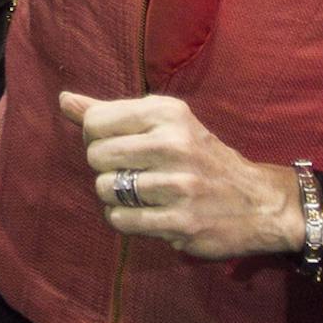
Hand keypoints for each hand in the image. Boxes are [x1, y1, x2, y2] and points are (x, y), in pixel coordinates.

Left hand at [61, 91, 303, 259]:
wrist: (258, 201)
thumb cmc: (199, 155)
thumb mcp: (163, 122)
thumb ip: (110, 112)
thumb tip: (63, 100)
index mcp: (167, 113)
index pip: (95, 122)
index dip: (96, 138)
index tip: (118, 145)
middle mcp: (173, 144)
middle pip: (96, 156)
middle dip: (105, 167)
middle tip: (129, 171)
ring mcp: (179, 185)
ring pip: (105, 189)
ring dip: (115, 196)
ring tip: (139, 193)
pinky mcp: (181, 222)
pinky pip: (121, 220)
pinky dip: (124, 219)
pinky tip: (144, 213)